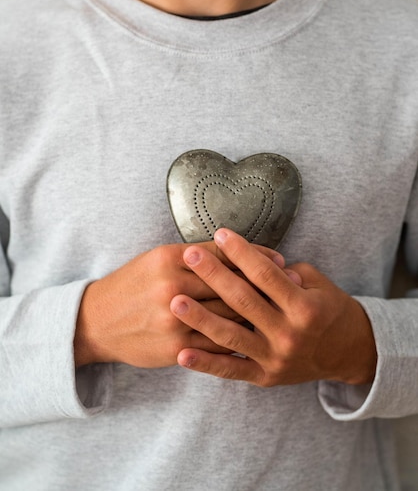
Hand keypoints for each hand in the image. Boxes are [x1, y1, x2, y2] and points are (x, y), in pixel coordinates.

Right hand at [74, 240, 284, 368]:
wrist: (98, 321)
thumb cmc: (132, 285)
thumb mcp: (157, 259)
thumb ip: (193, 256)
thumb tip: (235, 252)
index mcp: (170, 259)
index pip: (223, 255)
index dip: (255, 256)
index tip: (279, 258)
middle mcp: (173, 287)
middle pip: (231, 284)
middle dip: (265, 282)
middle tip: (292, 280)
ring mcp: (175, 320)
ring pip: (228, 315)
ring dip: (260, 311)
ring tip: (284, 306)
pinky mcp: (176, 348)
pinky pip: (218, 343)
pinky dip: (241, 338)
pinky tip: (260, 333)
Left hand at [170, 229, 376, 386]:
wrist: (350, 353)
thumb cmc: (328, 308)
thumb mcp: (317, 283)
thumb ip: (286, 273)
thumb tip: (252, 259)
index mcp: (304, 306)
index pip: (265, 274)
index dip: (241, 252)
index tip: (220, 234)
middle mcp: (289, 334)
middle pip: (243, 301)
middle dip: (214, 275)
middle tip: (190, 256)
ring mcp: (275, 358)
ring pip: (231, 336)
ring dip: (201, 319)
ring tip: (176, 301)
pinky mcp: (265, 378)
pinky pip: (231, 370)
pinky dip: (206, 364)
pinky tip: (182, 354)